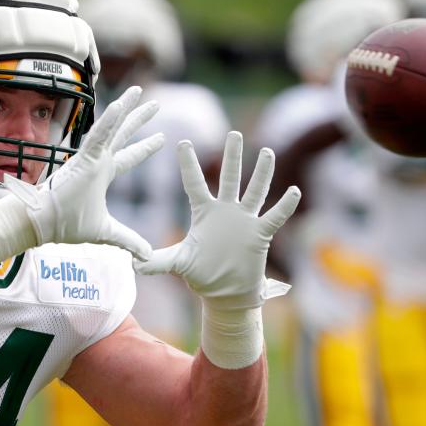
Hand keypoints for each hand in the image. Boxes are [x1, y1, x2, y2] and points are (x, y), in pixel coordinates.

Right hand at [4, 86, 163, 259]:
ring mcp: (89, 158)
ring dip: (126, 109)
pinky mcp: (82, 159)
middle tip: (155, 104)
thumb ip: (128, 240)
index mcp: (102, 175)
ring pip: (111, 127)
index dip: (144, 148)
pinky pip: (97, 136)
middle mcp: (97, 162)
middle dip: (139, 119)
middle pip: (123, 135)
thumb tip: (148, 256)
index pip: (128, 157)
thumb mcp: (107, 233)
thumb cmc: (66, 225)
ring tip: (139, 92)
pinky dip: (108, 121)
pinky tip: (120, 105)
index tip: (161, 138)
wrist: (41, 223)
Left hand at [135, 132, 300, 309]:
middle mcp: (225, 211)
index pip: (194, 183)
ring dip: (261, 173)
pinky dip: (284, 206)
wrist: (225, 292)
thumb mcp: (177, 263)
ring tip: (266, 151)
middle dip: (232, 157)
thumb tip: (131, 262)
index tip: (183, 142)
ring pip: (254, 191)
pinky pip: (274, 217)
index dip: (188, 165)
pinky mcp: (260, 234)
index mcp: (204, 212)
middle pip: (229, 178)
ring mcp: (244, 220)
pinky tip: (294, 191)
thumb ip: (156, 261)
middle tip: (234, 133)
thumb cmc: (201, 274)